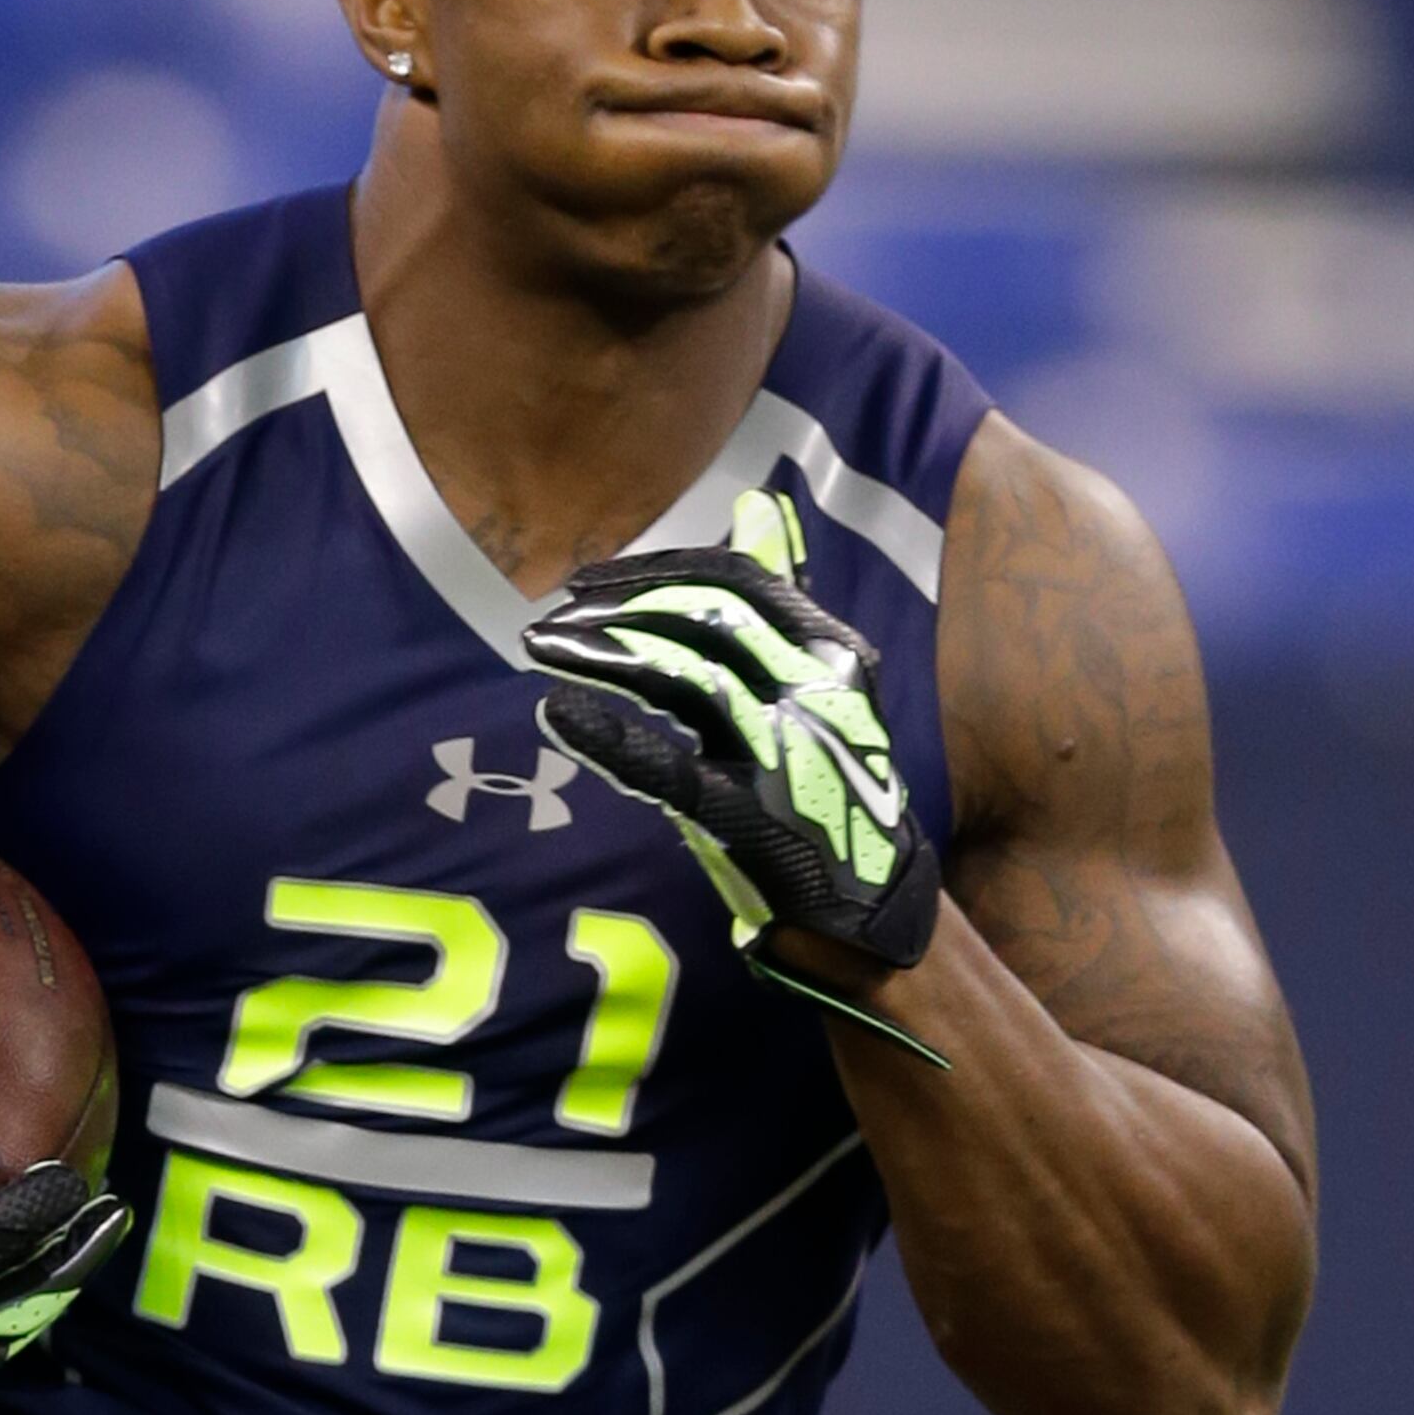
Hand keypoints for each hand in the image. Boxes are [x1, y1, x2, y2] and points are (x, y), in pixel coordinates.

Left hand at [521, 486, 942, 987]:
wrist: (872, 905)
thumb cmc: (831, 784)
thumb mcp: (820, 683)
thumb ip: (782, 604)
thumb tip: (758, 509)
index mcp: (832, 650)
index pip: (736, 579)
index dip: (654, 570)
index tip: (587, 582)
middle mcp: (817, 691)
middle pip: (704, 617)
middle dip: (617, 606)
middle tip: (551, 619)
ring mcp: (788, 754)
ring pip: (685, 676)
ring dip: (601, 654)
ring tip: (541, 647)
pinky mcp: (753, 818)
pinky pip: (671, 768)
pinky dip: (610, 738)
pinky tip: (559, 715)